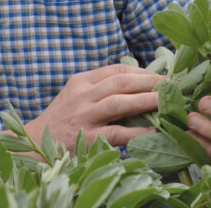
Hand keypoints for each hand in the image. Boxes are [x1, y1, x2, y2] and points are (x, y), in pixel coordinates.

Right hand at [22, 64, 163, 150]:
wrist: (37, 141)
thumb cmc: (64, 118)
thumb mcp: (77, 95)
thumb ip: (101, 88)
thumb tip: (141, 85)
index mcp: (81, 80)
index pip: (117, 70)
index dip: (143, 72)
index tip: (163, 76)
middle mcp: (82, 95)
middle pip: (121, 81)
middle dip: (149, 82)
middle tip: (172, 86)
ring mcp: (84, 116)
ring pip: (119, 102)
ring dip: (146, 100)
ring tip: (167, 101)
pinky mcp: (87, 138)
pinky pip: (117, 132)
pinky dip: (138, 131)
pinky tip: (154, 131)